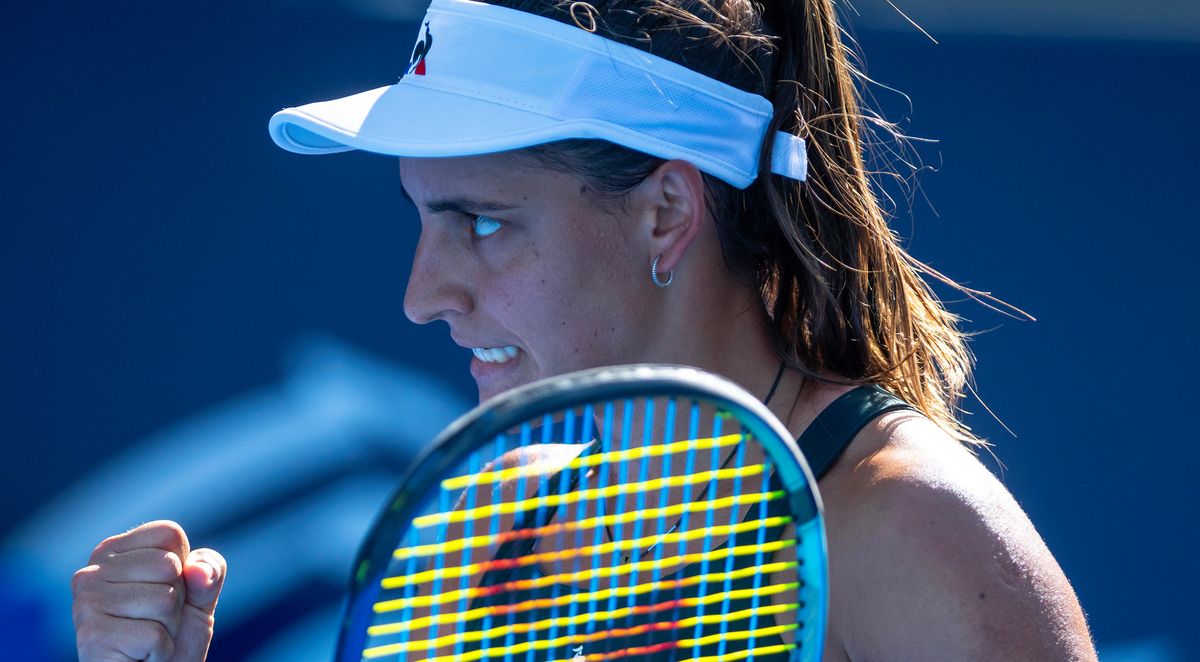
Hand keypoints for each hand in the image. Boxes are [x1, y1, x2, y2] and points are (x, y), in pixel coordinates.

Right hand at [72, 520, 225, 661]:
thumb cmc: (172, 638)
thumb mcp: (200, 598)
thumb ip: (209, 572)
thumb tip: (198, 569)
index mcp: (113, 551)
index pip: (168, 533)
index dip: (183, 568)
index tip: (162, 592)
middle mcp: (91, 572)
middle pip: (168, 565)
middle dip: (176, 601)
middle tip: (154, 622)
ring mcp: (87, 604)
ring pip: (164, 600)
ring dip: (168, 629)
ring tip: (145, 640)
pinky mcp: (92, 637)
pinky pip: (155, 635)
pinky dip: (160, 651)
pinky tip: (139, 657)